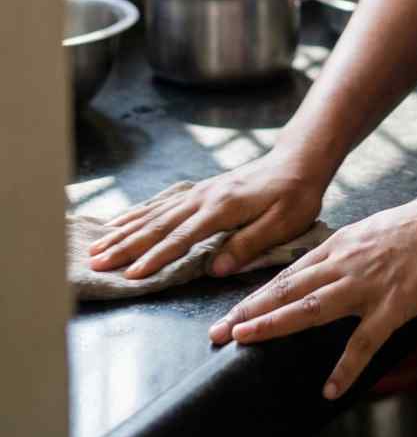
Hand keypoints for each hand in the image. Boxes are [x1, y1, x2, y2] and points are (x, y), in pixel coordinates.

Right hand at [86, 150, 326, 279]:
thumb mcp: (283, 223)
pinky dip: (139, 213)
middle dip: (127, 245)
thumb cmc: (295, 195)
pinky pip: (163, 203)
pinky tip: (122, 221)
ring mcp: (200, 191)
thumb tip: (216, 269)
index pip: (183, 237)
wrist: (298, 161)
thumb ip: (249, 244)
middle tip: (97, 263)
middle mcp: (205, 196)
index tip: (130, 275)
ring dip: (126, 230)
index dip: (156, 258)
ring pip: (155, 213)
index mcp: (224, 207)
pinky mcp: (201, 190)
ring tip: (99, 246)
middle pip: (159, 224)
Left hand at [208, 185, 416, 401]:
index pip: (290, 274)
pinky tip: (329, 388)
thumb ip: (351, 251)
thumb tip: (330, 268)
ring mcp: (369, 283)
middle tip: (218, 332)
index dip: (257, 295)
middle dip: (249, 311)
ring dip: (274, 325)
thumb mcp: (376, 231)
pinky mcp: (394, 303)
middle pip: (288, 290)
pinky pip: (364, 341)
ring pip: (311, 307)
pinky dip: (345, 367)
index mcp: (343, 244)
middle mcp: (347, 262)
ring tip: (246, 342)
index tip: (231, 313)